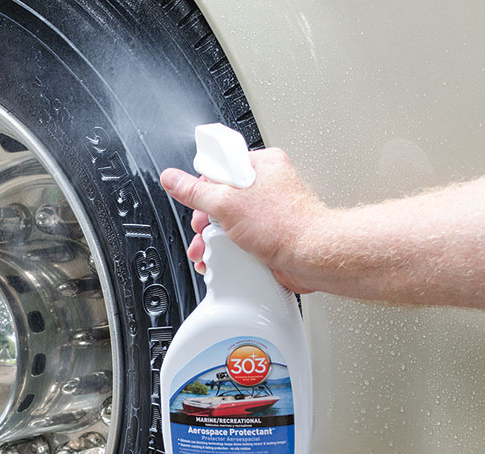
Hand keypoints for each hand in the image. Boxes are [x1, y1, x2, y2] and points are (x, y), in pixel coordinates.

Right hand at [160, 148, 324, 293]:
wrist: (311, 257)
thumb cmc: (286, 225)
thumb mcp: (227, 204)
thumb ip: (195, 192)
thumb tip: (173, 179)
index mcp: (262, 164)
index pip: (221, 165)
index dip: (204, 185)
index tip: (199, 200)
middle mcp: (268, 185)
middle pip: (221, 196)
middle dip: (207, 218)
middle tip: (205, 227)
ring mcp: (269, 211)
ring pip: (230, 220)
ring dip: (215, 237)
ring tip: (210, 247)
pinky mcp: (270, 234)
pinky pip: (241, 237)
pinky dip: (230, 248)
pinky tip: (225, 256)